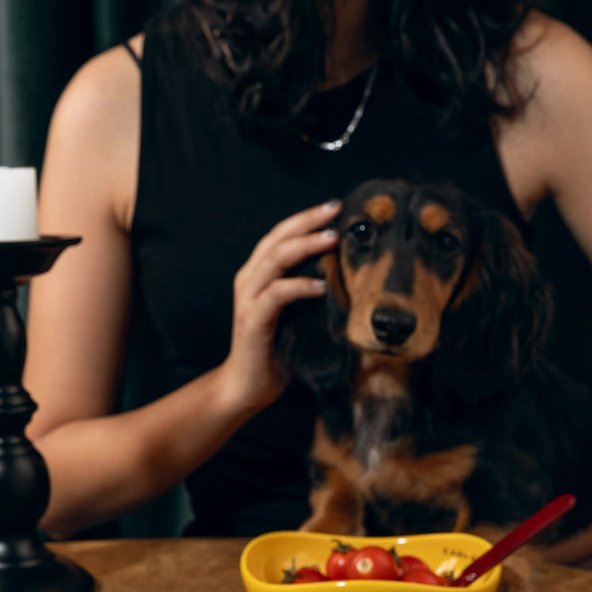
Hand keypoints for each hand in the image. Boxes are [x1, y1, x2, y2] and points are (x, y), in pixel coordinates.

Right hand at [218, 198, 340, 414]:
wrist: (248, 385)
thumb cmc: (276, 350)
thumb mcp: (296, 313)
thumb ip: (308, 290)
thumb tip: (344, 271)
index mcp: (258, 275)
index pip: (280, 236)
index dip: (305, 218)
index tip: (334, 207)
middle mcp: (249, 281)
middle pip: (277, 239)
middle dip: (307, 222)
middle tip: (335, 211)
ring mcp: (249, 300)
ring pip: (275, 260)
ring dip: (304, 246)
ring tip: (331, 239)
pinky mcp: (253, 321)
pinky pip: (276, 295)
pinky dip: (298, 286)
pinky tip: (320, 286)